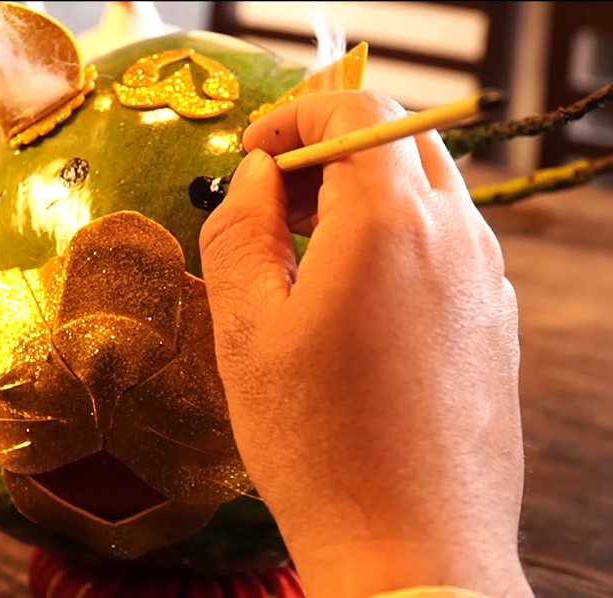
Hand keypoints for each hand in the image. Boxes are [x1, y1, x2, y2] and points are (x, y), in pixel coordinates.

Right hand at [199, 92, 531, 597]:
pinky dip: (396, 235)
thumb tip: (254, 177)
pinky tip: (353, 295)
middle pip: (398, 138)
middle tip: (274, 196)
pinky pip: (446, 241)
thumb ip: (238, 230)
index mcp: (390, 225)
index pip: (355, 110)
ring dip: (364, 191)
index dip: (295, 115)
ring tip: (306, 247)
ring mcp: (486, 278)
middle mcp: (456, 237)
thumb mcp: (246, 330)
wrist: (410, 545)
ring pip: (426, 188)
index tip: (254, 153)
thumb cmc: (317, 445)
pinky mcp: (494, 319)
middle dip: (329, 146)